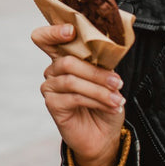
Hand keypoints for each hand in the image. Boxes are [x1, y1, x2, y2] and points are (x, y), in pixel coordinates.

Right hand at [31, 24, 125, 165]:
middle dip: (95, 72)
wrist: (104, 134)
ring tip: (118, 99)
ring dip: (99, 90)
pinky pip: (74, 98)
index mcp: (64, 57)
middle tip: (117, 82)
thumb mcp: (107, 78)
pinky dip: (96, 101)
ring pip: (72, 81)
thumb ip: (101, 62)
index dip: (53, 32)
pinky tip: (110, 106)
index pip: (45, 38)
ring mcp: (50, 87)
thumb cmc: (105, 103)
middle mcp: (53, 70)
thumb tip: (109, 47)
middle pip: (66, 61)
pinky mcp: (53, 104)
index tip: (71, 31)